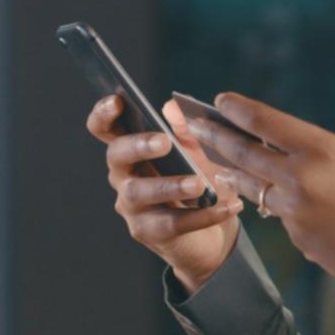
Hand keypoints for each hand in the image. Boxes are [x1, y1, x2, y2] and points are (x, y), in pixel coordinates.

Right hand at [86, 94, 242, 291]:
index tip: (118, 101)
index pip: (104, 128)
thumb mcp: (197, 153)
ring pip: (140, 192)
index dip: (104, 113)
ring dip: (170, 185)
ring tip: (199, 184)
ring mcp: (132, 206)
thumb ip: (185, 131)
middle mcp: (123, 176)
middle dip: (138, 145)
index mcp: (131, 149)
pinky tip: (230, 205)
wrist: (213, 233)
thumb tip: (171, 108)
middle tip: (165, 142)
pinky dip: (203, 215)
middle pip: (116, 155)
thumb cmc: (199, 183)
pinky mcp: (148, 232)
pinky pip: (172, 223)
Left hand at [187, 93, 334, 323]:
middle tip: (194, 126)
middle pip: (244, 151)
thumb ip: (317, 157)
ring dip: (229, 170)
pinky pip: (274, 211)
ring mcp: (293, 208)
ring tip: (213, 161)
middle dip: (215, 136)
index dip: (238, 109)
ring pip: (250, 183)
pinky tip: (266, 197)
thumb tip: (283, 151)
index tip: (219, 100)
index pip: (266, 122)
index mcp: (323, 148)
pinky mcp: (293, 234)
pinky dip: (269, 201)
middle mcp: (302, 175)